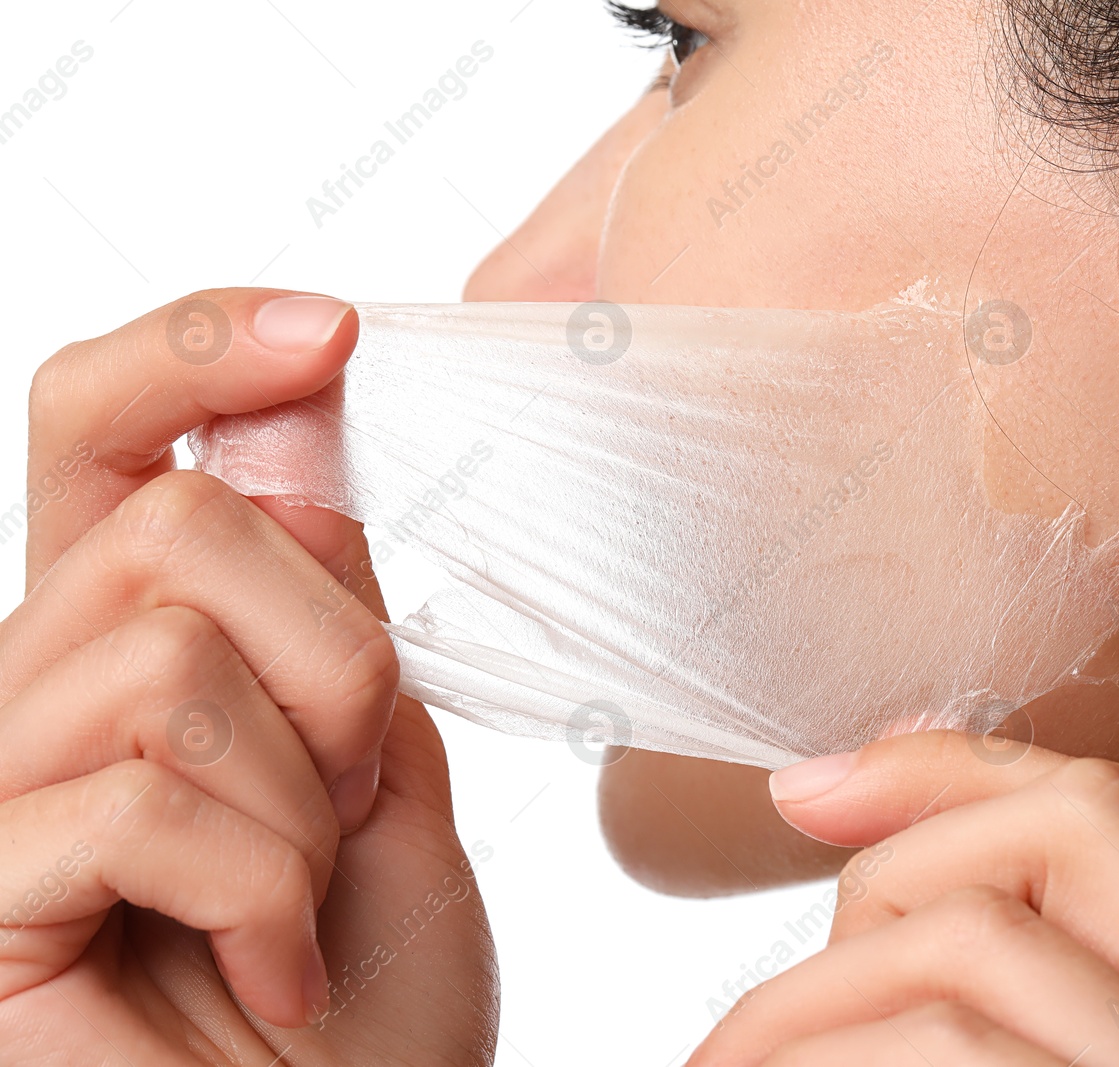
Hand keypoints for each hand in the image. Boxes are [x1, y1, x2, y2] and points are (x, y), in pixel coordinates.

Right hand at [0, 290, 496, 1065]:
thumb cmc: (371, 992)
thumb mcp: (380, 768)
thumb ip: (326, 617)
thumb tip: (289, 436)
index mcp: (126, 644)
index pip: (100, 434)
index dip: (195, 352)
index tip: (338, 333)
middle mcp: (26, 695)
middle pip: (169, 527)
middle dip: (331, 659)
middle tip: (353, 789)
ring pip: (163, 656)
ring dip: (303, 793)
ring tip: (303, 902)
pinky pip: (140, 801)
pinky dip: (260, 891)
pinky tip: (270, 977)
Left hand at [689, 731, 1118, 1066]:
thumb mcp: (1112, 1045)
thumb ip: (1034, 957)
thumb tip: (830, 794)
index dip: (951, 768)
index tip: (810, 784)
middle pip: (1074, 831)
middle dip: (887, 876)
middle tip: (772, 1021)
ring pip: (981, 943)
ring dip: (816, 996)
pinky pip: (960, 1049)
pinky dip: (833, 1057)